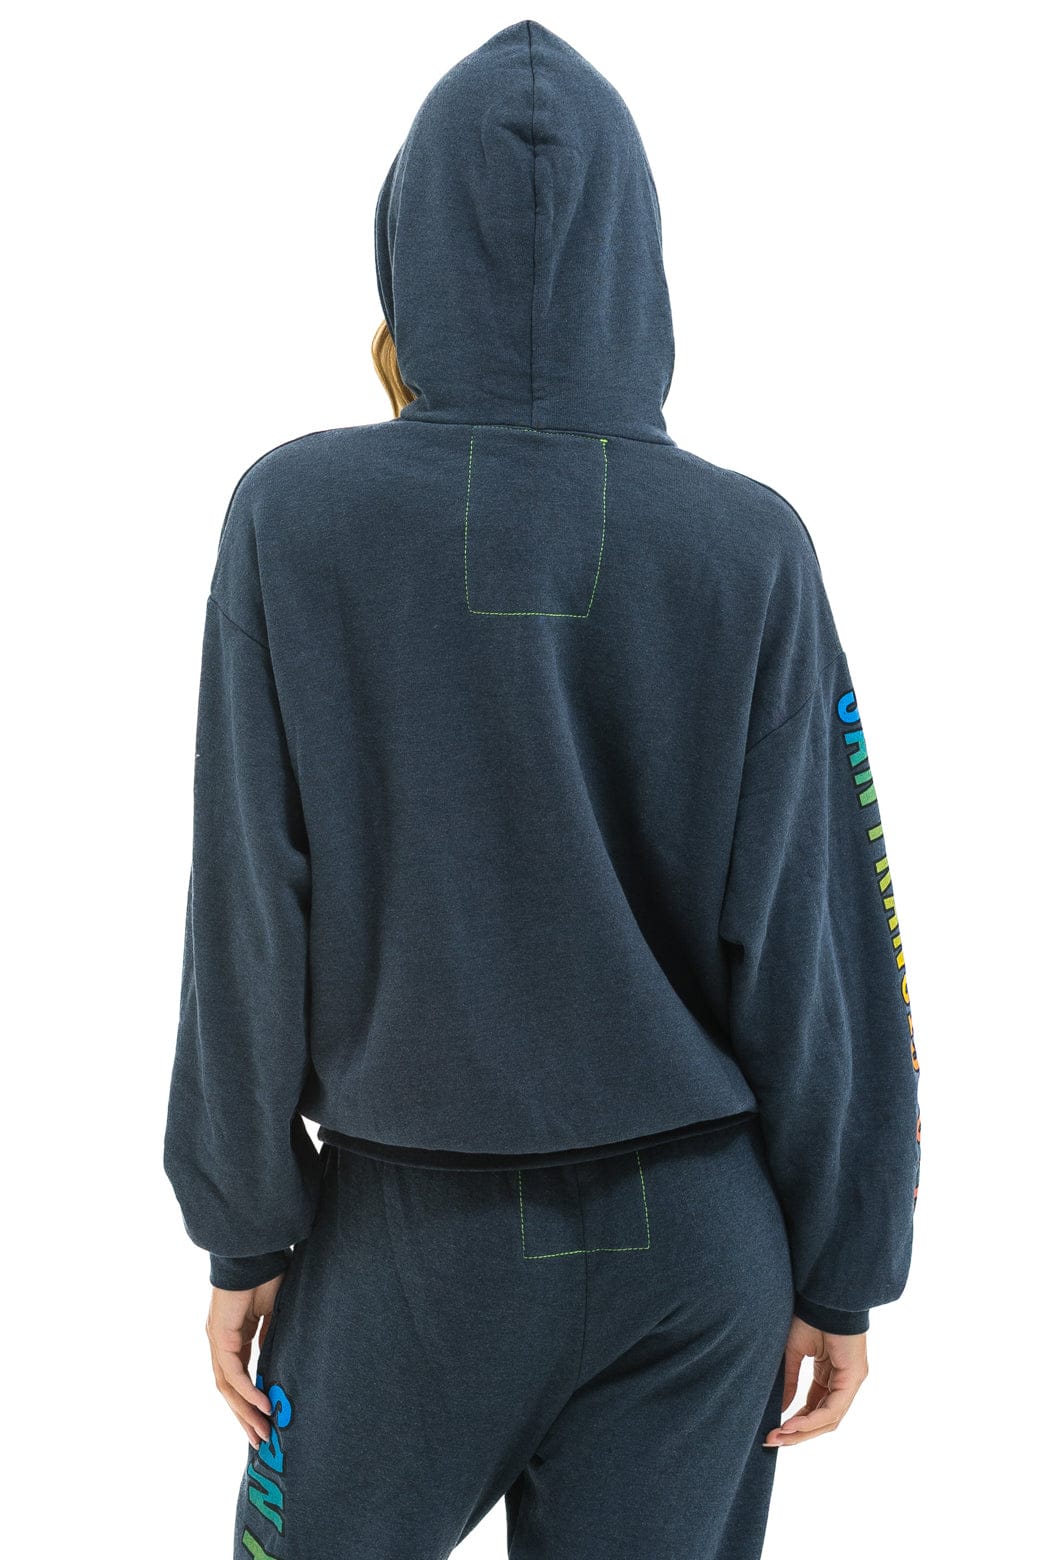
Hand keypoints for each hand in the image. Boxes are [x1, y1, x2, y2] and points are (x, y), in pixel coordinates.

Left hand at [206, 1273, 284, 1448]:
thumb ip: (271, 1340)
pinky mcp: (221, 1335)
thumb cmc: (267, 1276)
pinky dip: (247, 1391)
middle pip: (229, 1390)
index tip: (264, 1422)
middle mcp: (220, 1342)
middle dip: (244, 1417)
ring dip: (245, 1412)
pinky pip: (233, 1372)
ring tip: (262, 1431)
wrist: (256, 1251)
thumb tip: (276, 1367)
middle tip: (260, 1440)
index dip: (248, 1403)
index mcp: (231, 1337)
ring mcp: (217, 1340)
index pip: (236, 1379)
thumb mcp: (274, 1316)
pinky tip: (263, 1405)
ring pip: (228, 1387)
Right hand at [763, 1316, 868, 1447]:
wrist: (822, 1295)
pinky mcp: (854, 1377)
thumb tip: (781, 1408)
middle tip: (772, 1440)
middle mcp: (843, 1381)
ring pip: (830, 1420)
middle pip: (823, 1420)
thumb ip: (790, 1381)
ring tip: (779, 1435)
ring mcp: (851, 1381)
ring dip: (803, 1431)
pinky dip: (813, 1419)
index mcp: (830, 1374)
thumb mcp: (793, 1353)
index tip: (772, 1430)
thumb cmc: (807, 1316)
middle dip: (797, 1434)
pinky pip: (834, 1408)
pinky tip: (793, 1424)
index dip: (794, 1423)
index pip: (814, 1408)